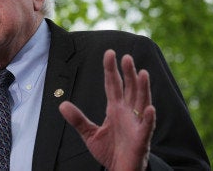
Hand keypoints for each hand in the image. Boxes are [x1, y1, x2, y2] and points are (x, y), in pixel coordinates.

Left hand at [59, 49, 155, 170]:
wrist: (120, 170)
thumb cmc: (110, 151)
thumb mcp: (90, 134)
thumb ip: (78, 119)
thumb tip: (62, 105)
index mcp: (115, 109)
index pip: (113, 85)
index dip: (111, 69)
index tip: (109, 53)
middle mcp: (127, 113)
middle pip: (129, 88)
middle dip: (128, 73)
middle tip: (126, 57)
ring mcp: (136, 124)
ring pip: (141, 102)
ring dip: (143, 88)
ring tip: (142, 73)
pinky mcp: (142, 139)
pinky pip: (147, 127)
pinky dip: (149, 118)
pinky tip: (150, 108)